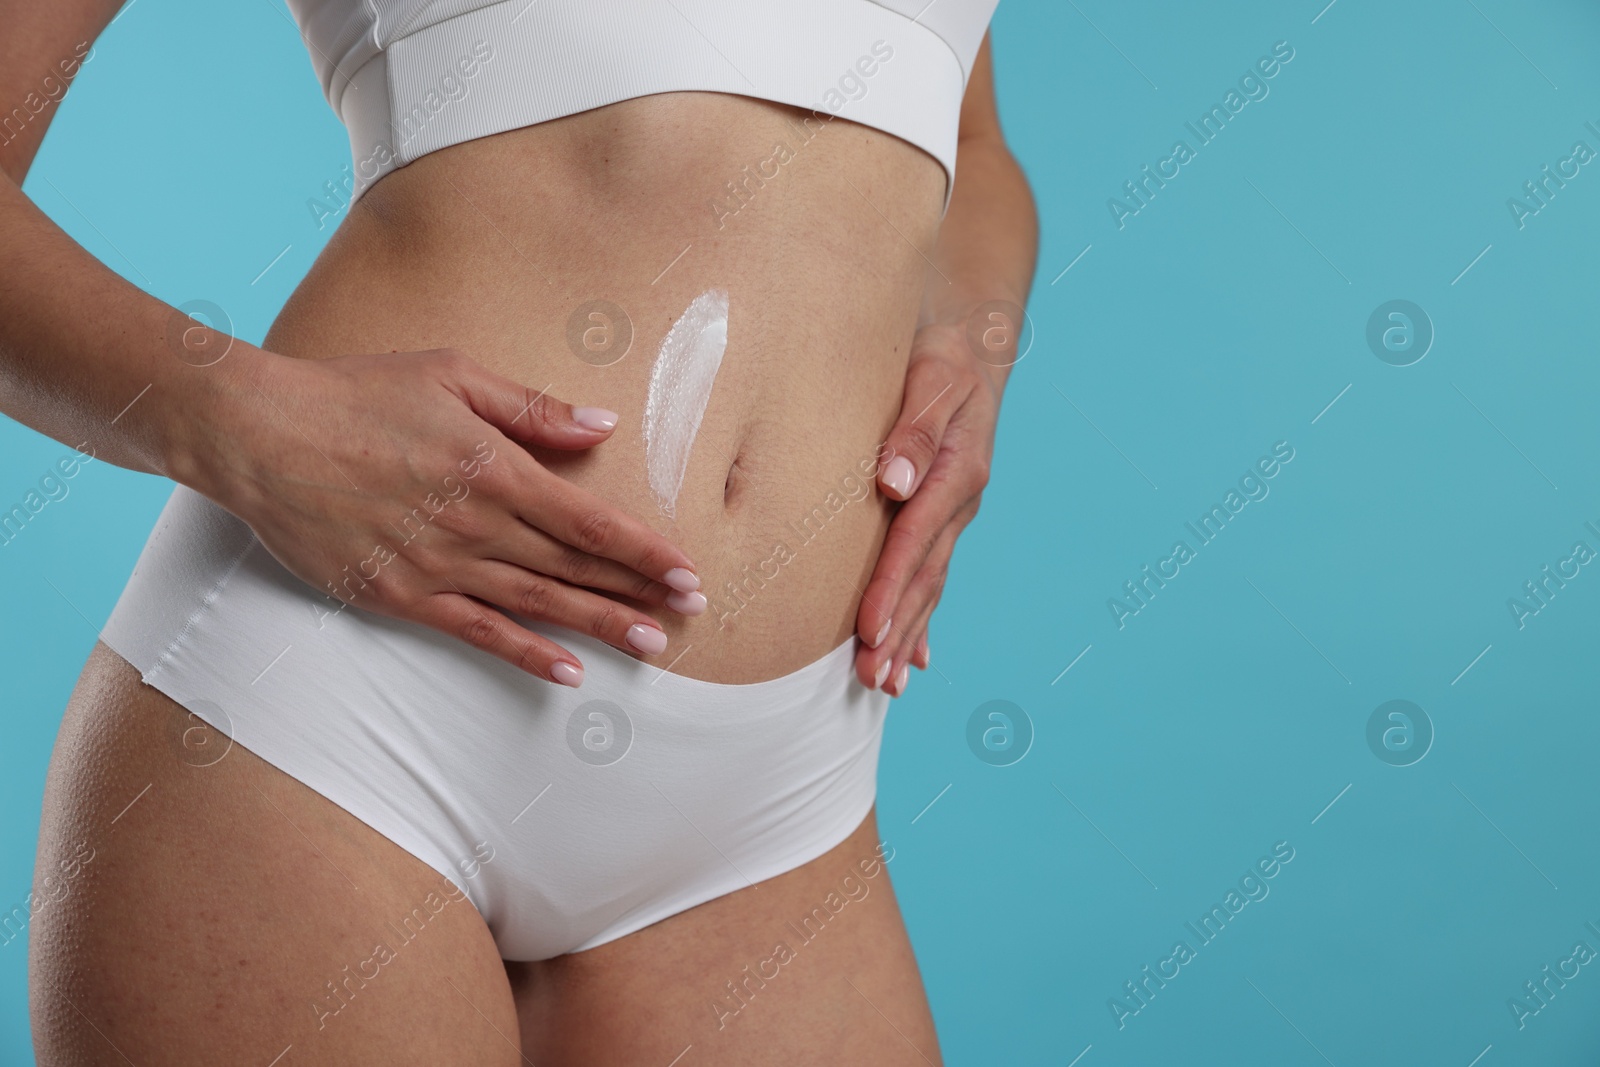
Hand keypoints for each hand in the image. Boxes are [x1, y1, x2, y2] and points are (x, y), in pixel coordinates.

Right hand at [182, 346, 704, 685]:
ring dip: (599, 626)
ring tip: (652, 646)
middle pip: (574, 566)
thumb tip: (605, 426)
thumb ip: (533, 408)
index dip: (643, 549)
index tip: (687, 571)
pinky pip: (477, 632)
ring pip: (536, 604)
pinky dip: (525, 653)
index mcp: (494, 468)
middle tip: (691, 613)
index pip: (589, 519)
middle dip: (638, 591)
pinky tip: (568, 672)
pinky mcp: (399, 596)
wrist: (259, 435)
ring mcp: (437, 565)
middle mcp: (475, 524)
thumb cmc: (358, 394)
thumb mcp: (453, 374)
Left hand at [854, 320, 1000, 694]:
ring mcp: (955, 514)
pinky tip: (914, 658)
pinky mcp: (945, 516)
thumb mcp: (930, 376)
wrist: (972, 344)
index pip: (915, 538)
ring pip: (928, 584)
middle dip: (897, 630)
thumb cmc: (941, 354)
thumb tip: (890, 482)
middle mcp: (959, 501)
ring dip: (907, 635)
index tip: (866, 628)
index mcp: (956, 471)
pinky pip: (933, 574)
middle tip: (872, 678)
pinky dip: (922, 618)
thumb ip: (912, 429)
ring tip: (884, 683)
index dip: (890, 586)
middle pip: (924, 577)